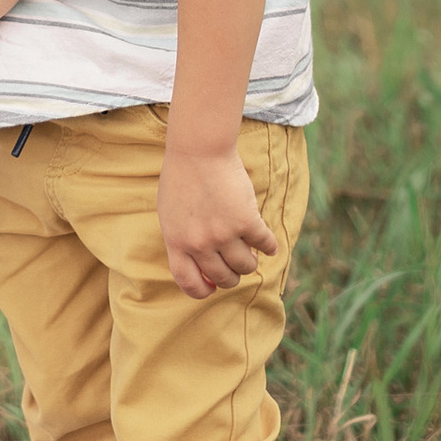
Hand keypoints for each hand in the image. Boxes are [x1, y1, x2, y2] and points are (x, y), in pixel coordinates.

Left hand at [156, 142, 279, 297]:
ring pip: (245, 266)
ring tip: (252, 254)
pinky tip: (269, 245)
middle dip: (232, 276)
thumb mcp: (170, 213)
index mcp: (176, 242)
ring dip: (251, 263)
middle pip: (222, 277)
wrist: (199, 150)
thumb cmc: (182, 177)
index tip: (212, 288)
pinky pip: (264, 244)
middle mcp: (199, 243)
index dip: (202, 291)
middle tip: (237, 267)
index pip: (188, 282)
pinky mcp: (246, 221)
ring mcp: (223, 234)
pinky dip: (269, 247)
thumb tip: (197, 265)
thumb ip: (181, 238)